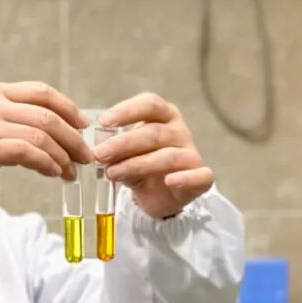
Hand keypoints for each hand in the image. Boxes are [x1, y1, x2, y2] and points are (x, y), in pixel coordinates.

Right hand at [0, 82, 91, 193]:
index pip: (42, 92)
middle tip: (85, 155)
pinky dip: (46, 164)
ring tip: (70, 171)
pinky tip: (53, 173)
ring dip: (63, 155)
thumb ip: (9, 116)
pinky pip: (26, 152)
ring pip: (40, 135)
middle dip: (73, 137)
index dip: (68, 108)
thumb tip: (49, 131)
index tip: (83, 125)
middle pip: (47, 115)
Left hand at [94, 94, 212, 219]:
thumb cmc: (142, 166)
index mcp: (164, 116)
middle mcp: (180, 131)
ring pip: (168, 156)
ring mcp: (192, 154)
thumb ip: (115, 150)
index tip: (103, 122)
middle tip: (100, 154)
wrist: (160, 198)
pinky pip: (200, 176)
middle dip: (123, 143)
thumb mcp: (125, 155)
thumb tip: (100, 147)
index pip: (149, 104)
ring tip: (112, 173)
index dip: (126, 111)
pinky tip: (169, 181)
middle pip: (154, 132)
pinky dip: (185, 178)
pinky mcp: (201, 178)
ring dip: (137, 164)